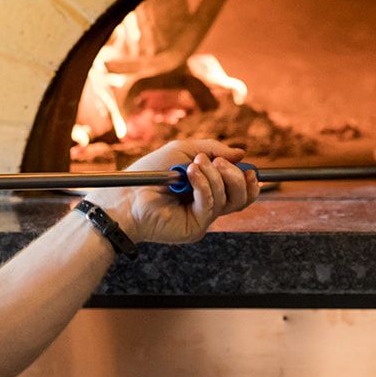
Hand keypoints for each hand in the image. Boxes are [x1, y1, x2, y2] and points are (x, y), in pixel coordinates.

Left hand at [85, 139, 260, 245]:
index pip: (239, 190)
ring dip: (215, 176)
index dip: (249, 181)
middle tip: (215, 162)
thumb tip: (241, 154)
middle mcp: (208, 205)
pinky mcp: (195, 227)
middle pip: (241, 197)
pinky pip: (212, 205)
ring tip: (193, 166)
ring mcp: (202, 218)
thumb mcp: (183, 151)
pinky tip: (189, 175)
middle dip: (234, 175)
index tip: (249, 168)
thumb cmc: (149, 174)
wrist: (126, 195)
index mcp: (207, 190)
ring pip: (230, 200)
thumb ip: (213, 149)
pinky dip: (204, 186)